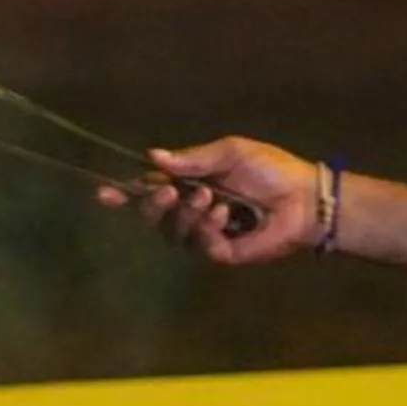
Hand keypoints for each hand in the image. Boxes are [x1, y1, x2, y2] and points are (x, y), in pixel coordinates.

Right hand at [96, 136, 319, 265]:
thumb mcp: (230, 152)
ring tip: (212, 198)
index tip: (103, 193)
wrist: (303, 197)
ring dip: (187, 213)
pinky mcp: (221, 253)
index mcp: (189, 184)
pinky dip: (209, 228)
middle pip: (152, 215)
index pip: (148, 189)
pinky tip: (228, 215)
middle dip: (154, 203)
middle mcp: (190, 211)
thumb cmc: (270, 170)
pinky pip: (199, 246)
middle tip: (171, 190)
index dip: (124, 193)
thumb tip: (153, 156)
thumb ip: (193, 158)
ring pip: (172, 232)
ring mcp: (204, 234)